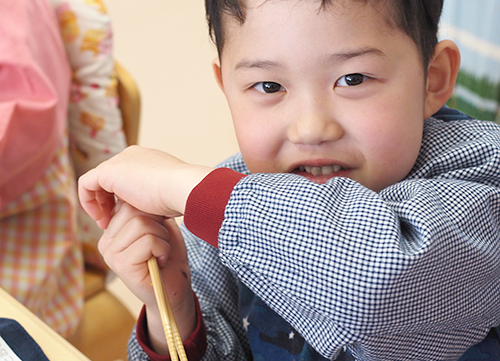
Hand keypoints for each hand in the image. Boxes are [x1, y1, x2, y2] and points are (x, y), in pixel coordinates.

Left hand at [78, 145, 211, 227]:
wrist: (181, 187)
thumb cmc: (180, 196)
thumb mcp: (167, 195)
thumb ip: (156, 198)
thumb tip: (156, 212)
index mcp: (147, 159)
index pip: (125, 176)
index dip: (120, 198)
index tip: (124, 218)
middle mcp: (131, 155)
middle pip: (110, 178)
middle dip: (107, 201)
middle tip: (111, 223)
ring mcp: (119, 161)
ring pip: (97, 181)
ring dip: (98, 203)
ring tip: (105, 224)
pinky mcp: (107, 171)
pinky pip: (86, 184)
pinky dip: (88, 202)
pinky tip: (100, 219)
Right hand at [99, 201, 195, 353]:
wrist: (174, 289)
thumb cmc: (169, 257)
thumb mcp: (158, 227)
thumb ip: (146, 211)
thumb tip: (141, 192)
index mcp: (112, 230)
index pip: (128, 202)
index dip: (152, 213)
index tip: (157, 232)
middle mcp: (106, 241)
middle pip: (134, 210)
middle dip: (157, 225)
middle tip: (160, 244)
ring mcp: (111, 253)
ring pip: (142, 224)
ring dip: (161, 238)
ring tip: (160, 253)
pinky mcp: (121, 264)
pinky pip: (148, 241)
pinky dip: (163, 249)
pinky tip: (160, 261)